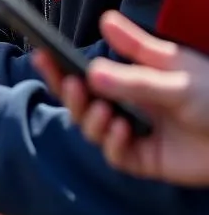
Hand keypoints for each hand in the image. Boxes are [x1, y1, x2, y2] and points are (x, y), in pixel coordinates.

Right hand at [34, 11, 208, 185]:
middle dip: (68, 93)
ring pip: (92, 127)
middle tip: (70, 85)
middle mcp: (125, 104)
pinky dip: (111, 142)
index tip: (42, 54)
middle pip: (81, 100)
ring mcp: (133, 132)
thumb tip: (92, 59)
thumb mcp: (173, 69)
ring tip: (103, 110)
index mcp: (129, 77)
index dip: (61, 66)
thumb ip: (132, 65)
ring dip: (89, 118)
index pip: (85, 70)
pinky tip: (121, 130)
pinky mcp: (144, 159)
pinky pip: (115, 154)